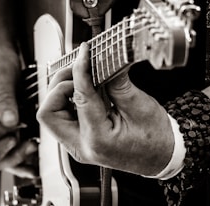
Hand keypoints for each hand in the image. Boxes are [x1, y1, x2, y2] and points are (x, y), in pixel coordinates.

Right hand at [0, 39, 37, 177]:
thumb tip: (10, 122)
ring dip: (11, 156)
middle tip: (23, 141)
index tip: (16, 124)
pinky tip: (30, 159)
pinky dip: (15, 158)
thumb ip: (3, 99)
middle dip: (2, 150)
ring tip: (31, 146)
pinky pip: (1, 152)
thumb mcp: (0, 75)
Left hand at [37, 42, 173, 175]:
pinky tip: (84, 89)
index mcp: (99, 139)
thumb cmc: (155, 138)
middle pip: (49, 112)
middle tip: (78, 69)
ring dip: (61, 92)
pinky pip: (62, 116)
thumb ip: (117, 82)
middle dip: (59, 85)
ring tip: (81, 78)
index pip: (80, 96)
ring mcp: (79, 145)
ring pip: (51, 114)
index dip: (81, 69)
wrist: (161, 157)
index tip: (84, 52)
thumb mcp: (139, 106)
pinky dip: (68, 99)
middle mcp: (82, 146)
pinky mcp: (80, 140)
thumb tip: (104, 59)